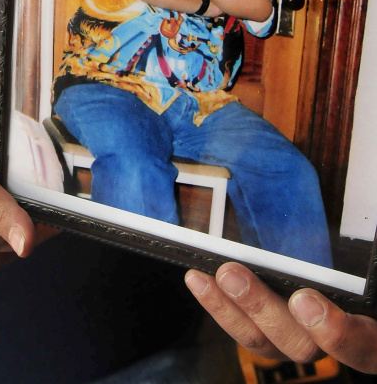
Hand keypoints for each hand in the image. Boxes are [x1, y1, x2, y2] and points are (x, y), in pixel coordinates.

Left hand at [185, 262, 376, 373]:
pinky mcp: (276, 335)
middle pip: (303, 344)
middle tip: (232, 274)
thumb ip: (366, 253)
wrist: (355, 266)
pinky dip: (222, 307)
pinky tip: (200, 280)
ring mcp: (304, 340)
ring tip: (207, 275)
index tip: (305, 301)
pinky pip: (249, 333)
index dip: (338, 332)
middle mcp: (338, 341)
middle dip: (262, 307)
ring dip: (232, 308)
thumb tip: (376, 215)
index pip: (364, 344)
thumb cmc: (372, 258)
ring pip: (268, 342)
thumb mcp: (371, 260)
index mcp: (369, 327)